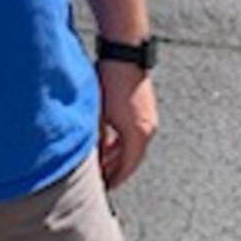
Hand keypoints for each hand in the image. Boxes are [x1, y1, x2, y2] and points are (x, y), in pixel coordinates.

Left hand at [96, 61, 157, 187]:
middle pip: (132, 158)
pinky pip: (134, 133)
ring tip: (103, 162)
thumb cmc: (112, 80)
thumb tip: (92, 156)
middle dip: (116, 169)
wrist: (125, 53)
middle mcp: (147, 129)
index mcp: (139, 135)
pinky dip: (122, 141)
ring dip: (118, 154)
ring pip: (133, 145)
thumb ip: (97, 139)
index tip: (105, 187)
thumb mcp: (100, 115)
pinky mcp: (145, 108)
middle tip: (102, 179)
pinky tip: (109, 140)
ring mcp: (148, 118)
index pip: (127, 167)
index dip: (115, 179)